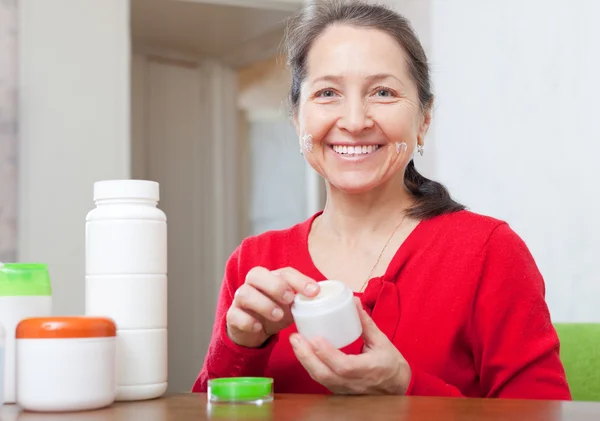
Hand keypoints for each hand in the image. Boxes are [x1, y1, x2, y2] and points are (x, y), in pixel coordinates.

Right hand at [226, 266, 319, 347]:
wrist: (254, 331)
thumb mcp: (292, 305)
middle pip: (256, 274)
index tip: (315, 292)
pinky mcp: (232, 316)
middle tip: (289, 299)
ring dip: (263, 303)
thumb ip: (305, 299)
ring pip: (244, 293)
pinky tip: (259, 327)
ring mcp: (240, 300)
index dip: (299, 280)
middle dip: (275, 285)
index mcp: (271, 278)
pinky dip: (248, 321)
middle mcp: (253, 284)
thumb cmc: (276, 311)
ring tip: (278, 315)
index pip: (284, 272)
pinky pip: (235, 315)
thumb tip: (332, 298)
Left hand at [290, 298, 411, 394]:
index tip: (315, 338)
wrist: (397, 387)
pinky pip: (321, 380)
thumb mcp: (381, 341)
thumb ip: (366, 322)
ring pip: (320, 379)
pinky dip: (310, 366)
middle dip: (307, 356)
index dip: (328, 354)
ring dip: (305, 361)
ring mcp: (345, 389)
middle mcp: (354, 383)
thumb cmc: (391, 364)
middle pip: (325, 374)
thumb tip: (353, 302)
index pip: (344, 366)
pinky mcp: (339, 390)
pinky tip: (302, 352)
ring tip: (295, 342)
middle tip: (295, 337)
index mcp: (368, 369)